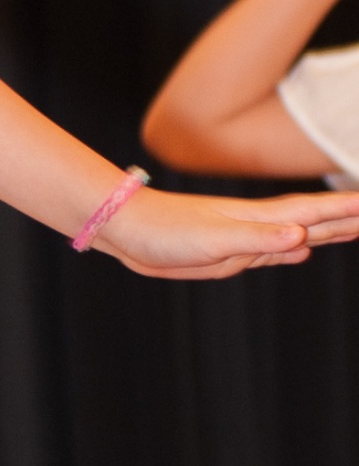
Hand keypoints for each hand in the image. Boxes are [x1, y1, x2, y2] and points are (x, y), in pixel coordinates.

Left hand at [99, 184, 358, 279]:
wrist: (129, 231)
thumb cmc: (166, 231)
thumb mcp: (214, 240)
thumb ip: (257, 239)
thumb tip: (300, 238)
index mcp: (260, 220)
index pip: (315, 212)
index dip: (345, 209)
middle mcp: (259, 226)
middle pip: (315, 221)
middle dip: (346, 218)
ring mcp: (246, 240)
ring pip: (298, 236)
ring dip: (327, 232)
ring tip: (355, 228)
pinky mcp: (230, 256)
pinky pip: (272, 254)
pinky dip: (291, 253)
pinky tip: (303, 254)